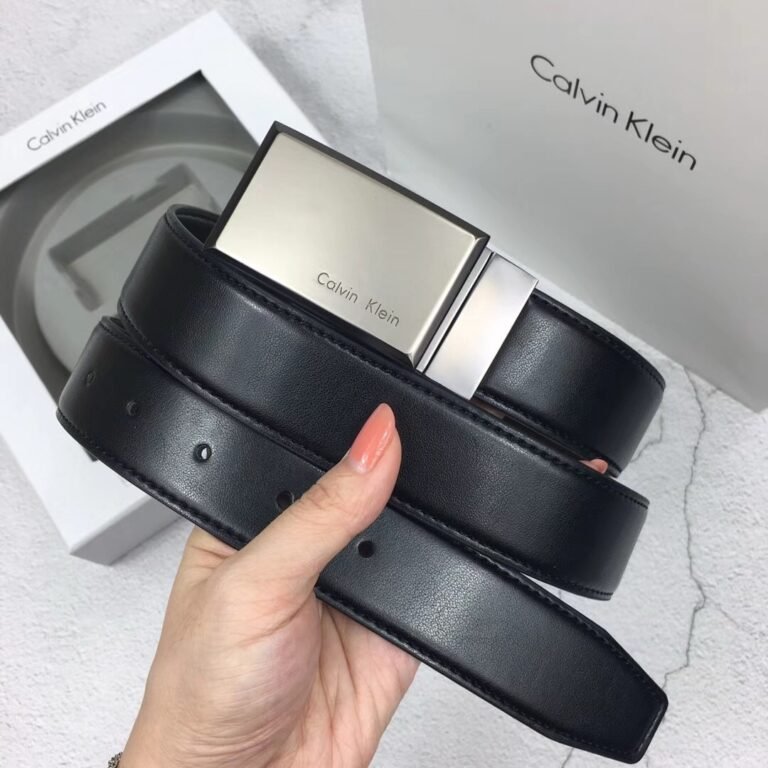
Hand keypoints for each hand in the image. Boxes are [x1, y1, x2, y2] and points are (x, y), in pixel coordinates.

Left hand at [120, 403, 416, 767]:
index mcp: (258, 519)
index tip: (387, 417)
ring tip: (404, 538)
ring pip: (409, 532)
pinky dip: (443, 575)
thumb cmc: (204, 692)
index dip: (350, 434)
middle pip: (370, 488)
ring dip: (421, 528)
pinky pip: (434, 585)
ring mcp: (354, 587)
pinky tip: (424, 575)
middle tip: (404, 474)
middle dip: (395, 478)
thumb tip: (372, 445)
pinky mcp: (394, 625)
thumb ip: (319, 512)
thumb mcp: (254, 584)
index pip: (315, 455)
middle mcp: (309, 549)